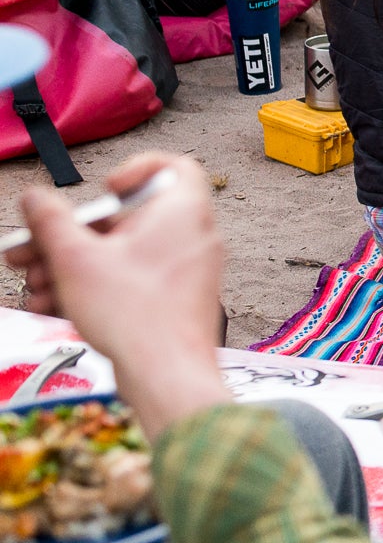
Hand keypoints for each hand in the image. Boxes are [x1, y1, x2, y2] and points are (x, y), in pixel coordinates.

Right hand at [8, 155, 231, 436]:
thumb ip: (51, 221)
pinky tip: (53, 305)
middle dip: (70, 236)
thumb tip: (36, 198)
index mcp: (183, 211)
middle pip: (127, 220)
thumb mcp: (76, 258)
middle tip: (30, 251)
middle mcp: (192, 236)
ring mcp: (186, 270)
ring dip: (72, 266)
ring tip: (34, 284)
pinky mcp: (175, 299)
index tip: (104, 191)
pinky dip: (95, 287)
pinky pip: (132, 281)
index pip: (174, 167)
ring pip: (121, 255)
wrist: (167, 375)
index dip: (135, 169)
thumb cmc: (135, 314)